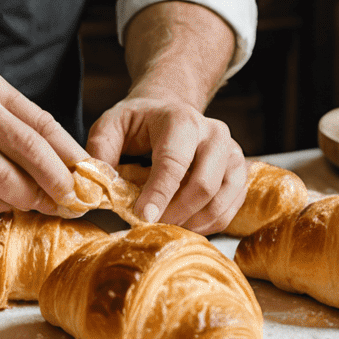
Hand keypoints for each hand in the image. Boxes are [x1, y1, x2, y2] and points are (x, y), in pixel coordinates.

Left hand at [86, 93, 246, 233]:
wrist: (170, 112)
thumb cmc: (139, 121)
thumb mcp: (112, 123)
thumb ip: (101, 148)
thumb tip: (99, 183)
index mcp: (181, 119)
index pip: (174, 162)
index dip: (159, 193)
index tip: (142, 217)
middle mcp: (214, 133)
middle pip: (203, 185)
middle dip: (175, 213)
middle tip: (151, 226)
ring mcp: (232, 153)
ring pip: (220, 201)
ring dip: (191, 222)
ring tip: (165, 227)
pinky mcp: (240, 173)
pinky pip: (229, 209)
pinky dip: (207, 225)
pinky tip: (184, 224)